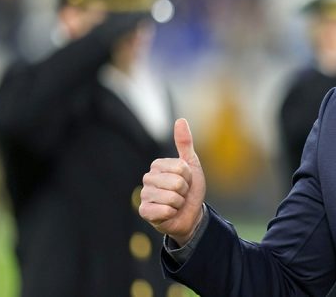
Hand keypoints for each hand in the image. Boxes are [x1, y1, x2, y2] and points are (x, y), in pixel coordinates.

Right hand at [139, 118, 206, 245]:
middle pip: (177, 183)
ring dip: (179, 203)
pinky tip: (169, 213)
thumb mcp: (191, 165)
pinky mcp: (144, 211)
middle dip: (185, 191)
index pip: (180, 168)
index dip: (189, 177)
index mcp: (157, 165)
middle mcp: (148, 178)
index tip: (186, 181)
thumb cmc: (190, 189)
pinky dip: (172, 213)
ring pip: (171, 197)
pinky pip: (163, 210)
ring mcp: (144, 195)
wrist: (191, 215)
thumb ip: (185, 143)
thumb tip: (180, 120)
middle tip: (182, 194)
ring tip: (176, 204)